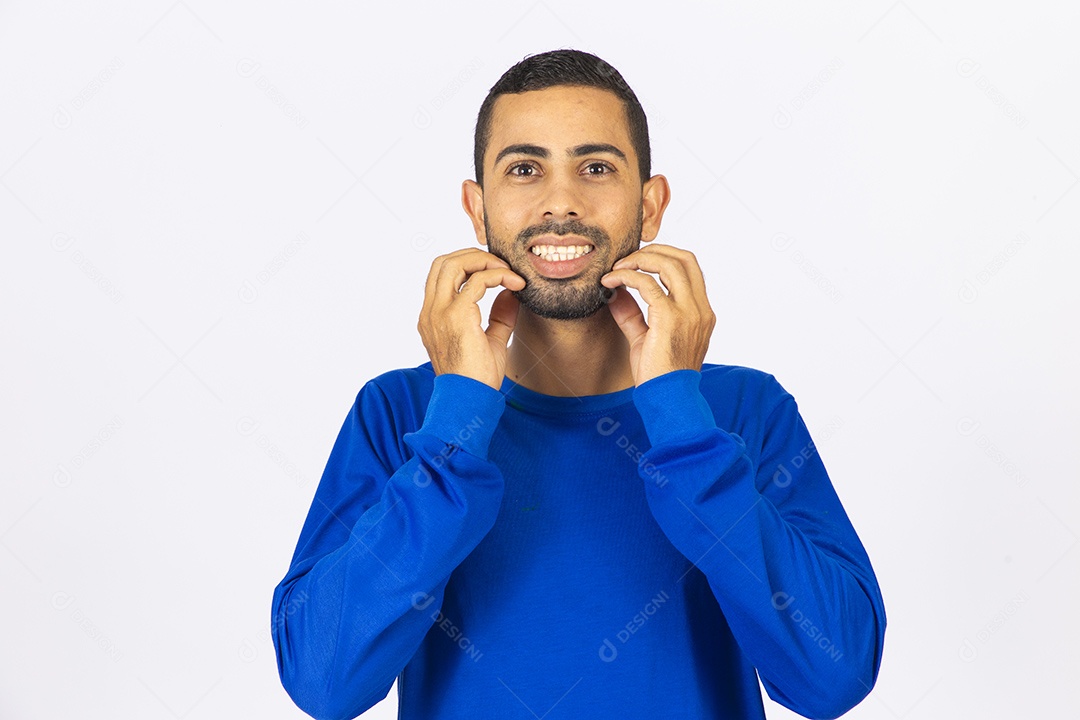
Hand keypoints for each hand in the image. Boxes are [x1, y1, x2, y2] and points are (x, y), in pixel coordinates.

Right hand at [417, 248, 525, 390]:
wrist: (468, 401)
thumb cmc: (477, 379)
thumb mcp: (491, 342)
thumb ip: (499, 317)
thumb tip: (511, 294)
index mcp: (432, 317)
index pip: (441, 275)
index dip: (467, 264)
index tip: (496, 272)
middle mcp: (431, 311)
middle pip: (443, 261)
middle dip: (474, 255)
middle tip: (502, 265)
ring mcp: (440, 312)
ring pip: (454, 263)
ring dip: (484, 260)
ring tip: (508, 272)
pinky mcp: (457, 316)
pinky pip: (477, 281)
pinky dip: (498, 275)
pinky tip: (516, 284)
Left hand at [600, 243, 715, 385]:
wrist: (668, 399)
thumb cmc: (658, 375)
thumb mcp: (644, 338)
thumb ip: (632, 314)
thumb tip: (614, 293)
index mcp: (701, 312)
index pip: (690, 268)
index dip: (664, 257)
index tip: (639, 262)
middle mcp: (700, 309)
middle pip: (684, 258)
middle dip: (653, 250)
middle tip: (626, 259)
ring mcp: (689, 312)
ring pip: (669, 264)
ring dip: (639, 259)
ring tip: (617, 268)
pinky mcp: (670, 318)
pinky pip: (647, 284)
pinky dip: (626, 277)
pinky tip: (610, 283)